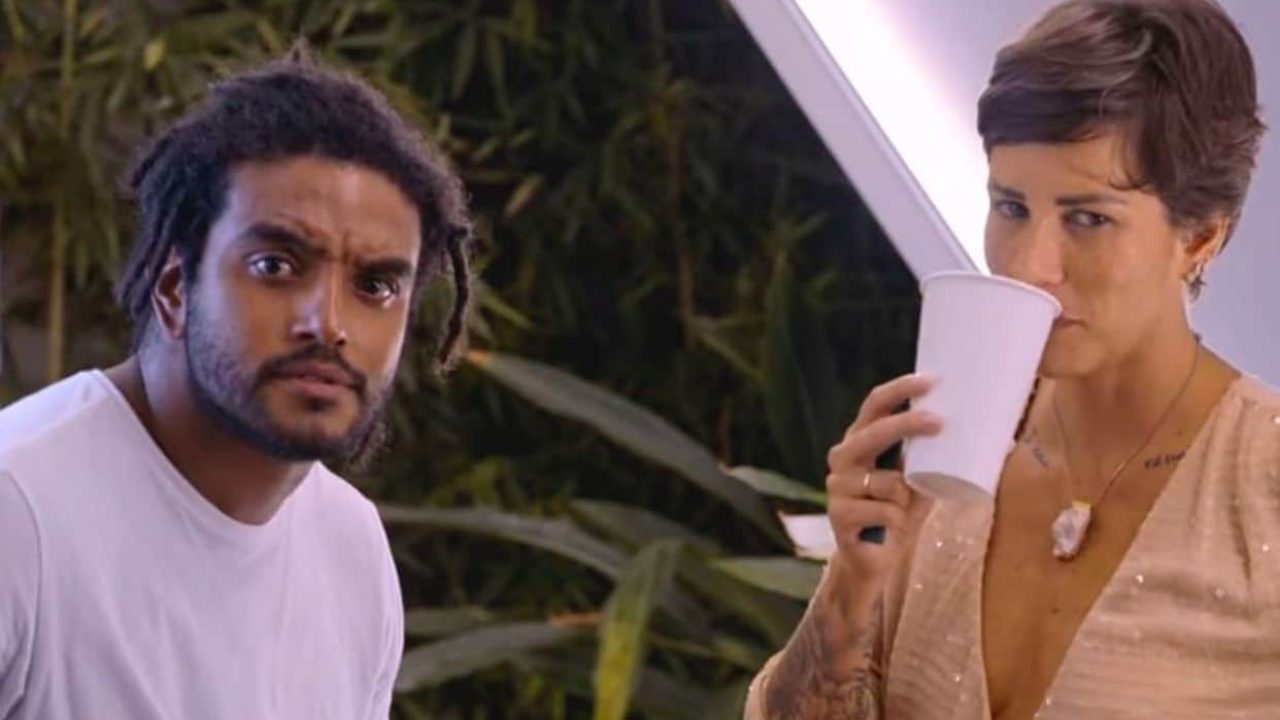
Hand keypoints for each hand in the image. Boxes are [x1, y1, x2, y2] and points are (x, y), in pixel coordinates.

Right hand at [825, 373, 940, 587]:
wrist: (873, 560)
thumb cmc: (898, 513)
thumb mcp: (920, 480)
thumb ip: (939, 459)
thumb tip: (1003, 441)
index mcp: (860, 440)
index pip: (875, 405)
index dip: (900, 390)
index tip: (932, 381)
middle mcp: (843, 458)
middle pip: (873, 432)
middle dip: (906, 426)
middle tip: (940, 423)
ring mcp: (837, 486)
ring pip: (885, 482)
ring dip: (904, 498)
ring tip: (900, 511)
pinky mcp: (838, 515)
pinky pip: (883, 512)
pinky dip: (896, 522)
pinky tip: (888, 529)